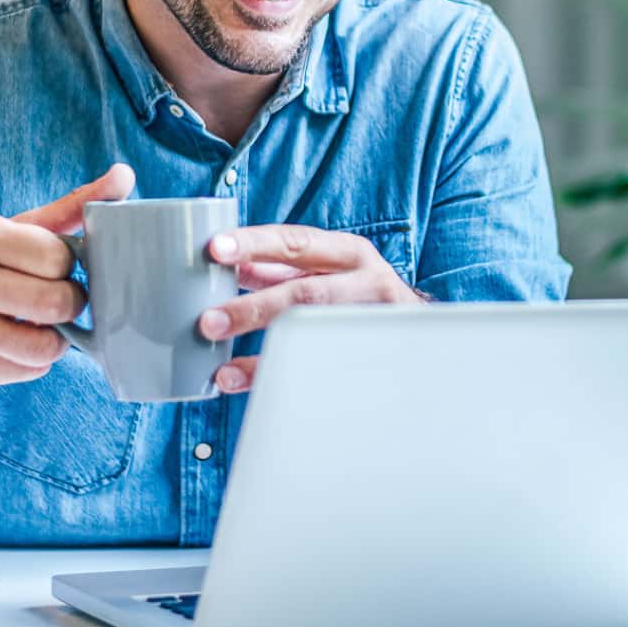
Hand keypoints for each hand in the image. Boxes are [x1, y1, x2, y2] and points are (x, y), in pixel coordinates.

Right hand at [0, 164, 133, 392]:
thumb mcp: (19, 230)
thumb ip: (74, 206)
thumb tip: (124, 175)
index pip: (60, 258)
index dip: (68, 268)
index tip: (55, 270)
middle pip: (56, 303)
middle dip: (68, 306)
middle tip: (57, 302)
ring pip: (44, 345)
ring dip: (54, 340)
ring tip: (38, 326)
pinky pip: (27, 371)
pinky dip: (32, 362)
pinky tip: (13, 346)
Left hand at [201, 224, 423, 393]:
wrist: (419, 334)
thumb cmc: (360, 294)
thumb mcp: (328, 270)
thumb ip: (279, 268)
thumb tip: (225, 266)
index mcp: (348, 253)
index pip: (297, 242)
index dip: (254, 244)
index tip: (215, 250)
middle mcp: (366, 282)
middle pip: (306, 293)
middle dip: (255, 309)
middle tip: (208, 322)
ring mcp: (370, 324)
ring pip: (313, 337)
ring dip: (263, 355)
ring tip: (223, 370)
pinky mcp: (369, 359)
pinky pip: (318, 371)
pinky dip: (277, 378)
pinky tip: (243, 384)